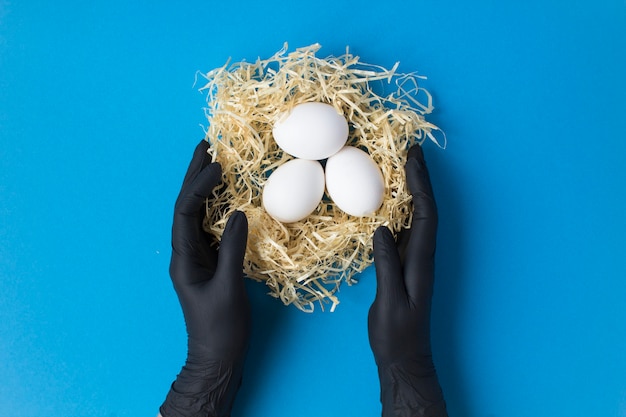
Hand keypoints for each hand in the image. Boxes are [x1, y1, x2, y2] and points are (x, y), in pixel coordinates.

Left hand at [160, 140, 249, 416]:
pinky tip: (228, 195)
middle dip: (194, 176)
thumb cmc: (221, 326)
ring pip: (198, 214)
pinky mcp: (210, 262)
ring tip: (214, 161)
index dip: (199, 186)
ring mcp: (197, 256)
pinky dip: (219, 207)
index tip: (218, 166)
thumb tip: (240, 214)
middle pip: (186, 207)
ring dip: (205, 187)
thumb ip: (233, 250)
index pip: (185, 212)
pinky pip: (212, 227)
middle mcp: (186, 252)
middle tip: (205, 146)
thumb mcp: (229, 288)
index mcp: (183, 258)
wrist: (217, 355)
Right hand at [368, 144, 446, 416]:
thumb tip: (381, 229)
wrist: (404, 358)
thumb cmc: (396, 334)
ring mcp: (416, 261)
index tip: (412, 158)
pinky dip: (402, 209)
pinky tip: (391, 202)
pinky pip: (407, 229)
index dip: (420, 184)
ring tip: (402, 167)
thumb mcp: (389, 301)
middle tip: (412, 151)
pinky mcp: (406, 267)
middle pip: (426, 209)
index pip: (425, 214)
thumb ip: (387, 265)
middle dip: (420, 179)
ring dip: (413, 190)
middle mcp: (423, 256)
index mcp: (421, 261)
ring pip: (418, 217)